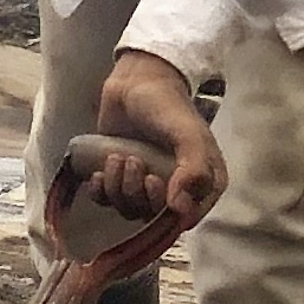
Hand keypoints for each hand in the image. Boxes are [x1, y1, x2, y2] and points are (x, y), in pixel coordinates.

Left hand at [89, 51, 226, 224]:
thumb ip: (194, 170)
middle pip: (154, 220)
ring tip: (118, 157)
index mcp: (204, 184)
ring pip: (129, 210)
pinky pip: (108, 204)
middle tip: (135, 162)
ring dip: (119, 187)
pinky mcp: (121, 181)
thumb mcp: (188, 135)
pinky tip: (99, 172)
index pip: (188, 219)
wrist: (135, 83)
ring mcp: (147, 187)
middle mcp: (178, 191)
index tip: (154, 181)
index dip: (167, 212)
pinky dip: (101, 191)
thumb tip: (179, 210)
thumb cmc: (167, 106)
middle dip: (138, 193)